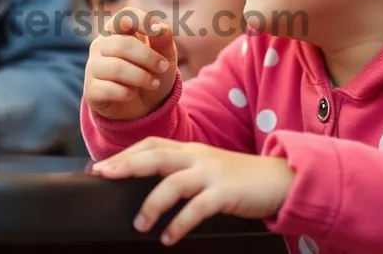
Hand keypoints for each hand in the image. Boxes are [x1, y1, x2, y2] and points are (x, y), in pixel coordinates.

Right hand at [84, 7, 177, 120]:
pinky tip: (133, 95)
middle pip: (122, 45)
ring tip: (154, 83)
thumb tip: (161, 28)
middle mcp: (101, 45)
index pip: (124, 17)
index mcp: (117, 31)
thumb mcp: (166, 57)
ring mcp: (93, 67)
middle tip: (163, 67)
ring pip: (116, 68)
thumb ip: (164, 41)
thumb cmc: (152, 74)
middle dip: (148, 57)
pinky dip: (126, 93)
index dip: (141, 21)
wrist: (143, 107)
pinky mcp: (91, 90)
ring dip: (141, 77)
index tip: (157, 31)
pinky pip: (107, 89)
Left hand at [92, 138, 294, 245]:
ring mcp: (211, 173)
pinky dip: (178, 223)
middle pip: (155, 156)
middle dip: (126, 166)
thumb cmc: (240, 180)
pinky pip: (196, 208)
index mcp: (191, 150)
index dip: (126, 154)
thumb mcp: (208, 169)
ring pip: (172, 183)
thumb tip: (152, 188)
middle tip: (103, 177)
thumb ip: (184, 172)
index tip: (102, 167)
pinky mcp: (224, 192)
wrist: (280, 180)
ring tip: (139, 225)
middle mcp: (197, 157)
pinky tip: (169, 237)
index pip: (151, 144)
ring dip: (151, 205)